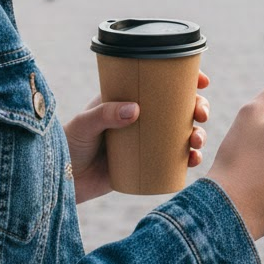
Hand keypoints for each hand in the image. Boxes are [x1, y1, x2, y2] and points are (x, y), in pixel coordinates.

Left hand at [64, 71, 210, 203]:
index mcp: (129, 99)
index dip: (187, 80)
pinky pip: (174, 160)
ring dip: (198, 134)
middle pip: (180, 108)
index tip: (202, 81)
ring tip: (196, 141)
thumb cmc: (68, 145)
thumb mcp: (84, 124)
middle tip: (201, 114)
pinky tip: (193, 160)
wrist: (60, 182)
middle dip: (199, 108)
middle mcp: (142, 118)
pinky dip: (189, 159)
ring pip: (182, 133)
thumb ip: (106, 114)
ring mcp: (146, 142)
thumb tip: (135, 109)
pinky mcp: (147, 165)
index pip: (161, 84)